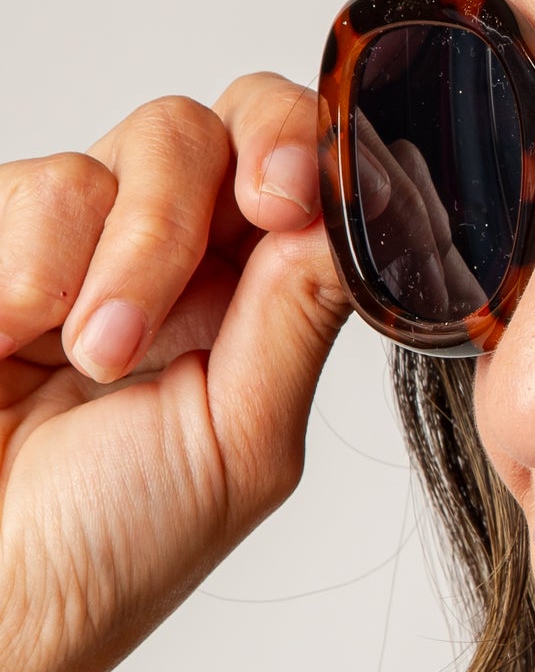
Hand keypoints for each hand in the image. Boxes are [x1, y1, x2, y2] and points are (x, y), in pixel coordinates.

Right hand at [0, 76, 349, 671]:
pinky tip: (12, 343)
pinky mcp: (0, 234)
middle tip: (267, 207)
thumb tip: (361, 213)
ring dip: (139, 254)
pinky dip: (37, 270)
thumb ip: (297, 317)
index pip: (316, 177)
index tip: (321, 190)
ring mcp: (85, 236)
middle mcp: (180, 254)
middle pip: (243, 120)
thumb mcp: (239, 443)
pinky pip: (47, 185)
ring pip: (157, 138)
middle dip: (259, 154)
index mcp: (256, 306)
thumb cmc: (102, 550)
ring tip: (97, 360)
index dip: (332, 154)